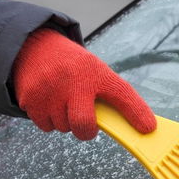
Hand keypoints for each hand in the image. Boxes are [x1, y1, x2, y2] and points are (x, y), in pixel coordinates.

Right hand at [12, 28, 156, 139]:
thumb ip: (110, 97)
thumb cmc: (73, 67)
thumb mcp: (94, 72)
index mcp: (96, 72)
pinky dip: (48, 119)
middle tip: (85, 123)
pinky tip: (49, 101)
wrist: (35, 47)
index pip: (122, 93)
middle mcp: (74, 81)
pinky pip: (45, 126)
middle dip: (85, 131)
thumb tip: (134, 127)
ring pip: (63, 128)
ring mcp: (50, 91)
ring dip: (65, 121)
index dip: (137, 112)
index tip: (148, 128)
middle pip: (84, 126)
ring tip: (62, 100)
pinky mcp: (30, 99)